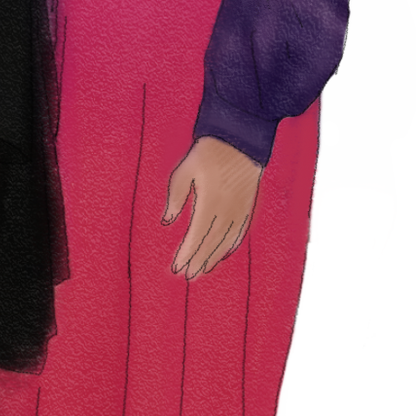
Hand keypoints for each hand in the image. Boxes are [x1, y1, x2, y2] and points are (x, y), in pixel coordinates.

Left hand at [162, 136, 262, 278]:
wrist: (240, 140)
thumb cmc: (208, 153)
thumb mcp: (184, 170)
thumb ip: (175, 197)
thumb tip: (166, 221)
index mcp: (210, 202)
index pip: (197, 235)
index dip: (187, 253)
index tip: (177, 266)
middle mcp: (228, 210)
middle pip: (211, 243)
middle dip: (198, 261)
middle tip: (186, 276)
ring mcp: (240, 210)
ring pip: (226, 241)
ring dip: (213, 258)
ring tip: (200, 271)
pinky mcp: (248, 207)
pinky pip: (240, 233)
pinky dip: (230, 247)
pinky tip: (221, 254)